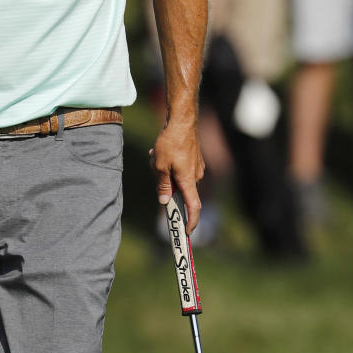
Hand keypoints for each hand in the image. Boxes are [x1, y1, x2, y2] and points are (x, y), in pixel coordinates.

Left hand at [150, 116, 204, 230]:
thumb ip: (163, 185)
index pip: (194, 207)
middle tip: (155, 168)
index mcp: (188, 180)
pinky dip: (169, 164)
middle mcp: (196, 176)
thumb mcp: (160, 165)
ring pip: (177, 177)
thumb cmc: (170, 142)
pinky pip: (180, 168)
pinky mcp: (194, 159)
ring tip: (155, 156)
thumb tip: (164, 201)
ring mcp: (196, 167)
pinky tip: (159, 151)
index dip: (191, 221)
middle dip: (165, 184)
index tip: (187, 231)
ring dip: (164, 171)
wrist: (182, 120)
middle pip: (180, 190)